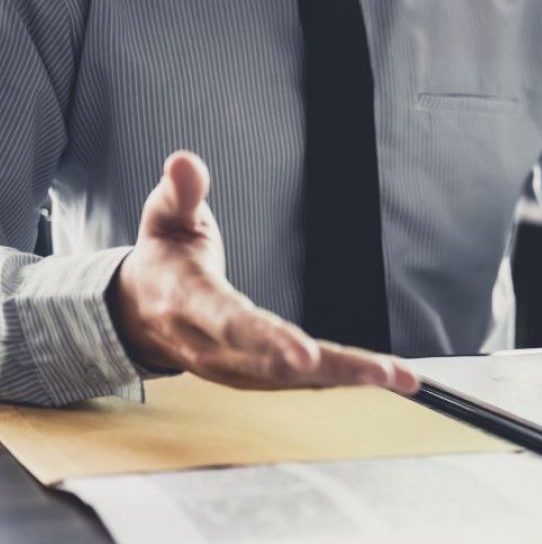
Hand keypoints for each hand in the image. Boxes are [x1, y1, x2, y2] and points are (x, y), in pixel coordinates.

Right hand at [110, 151, 419, 393]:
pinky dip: (342, 380)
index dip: (269, 339)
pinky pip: (303, 382)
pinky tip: (383, 377)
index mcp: (191, 304)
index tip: (305, 354)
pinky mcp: (254, 378)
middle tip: (384, 372)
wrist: (139, 313)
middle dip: (335, 368)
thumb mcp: (165, 218)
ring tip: (401, 377)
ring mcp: (235, 369)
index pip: (232, 324)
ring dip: (350, 377)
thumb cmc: (164, 259)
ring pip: (298, 380)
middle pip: (278, 364)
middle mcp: (214, 347)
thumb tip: (185, 161)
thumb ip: (181, 193)